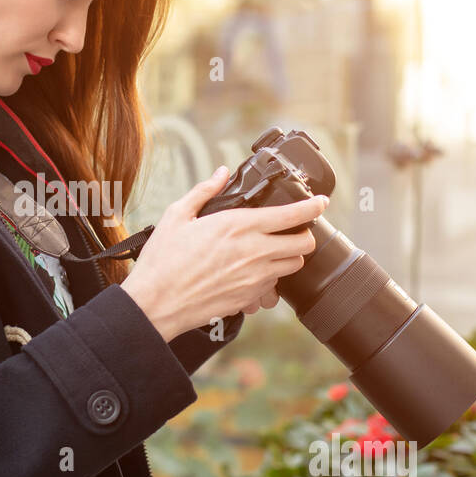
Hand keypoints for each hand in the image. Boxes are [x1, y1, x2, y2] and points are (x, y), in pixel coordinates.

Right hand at [120, 165, 327, 341]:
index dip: (313, 206)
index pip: (292, 215)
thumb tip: (220, 173)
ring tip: (271, 251)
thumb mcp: (177, 216)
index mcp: (238, 226)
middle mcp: (253, 252)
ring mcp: (254, 279)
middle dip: (303, 235)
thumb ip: (204, 191)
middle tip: (292, 230)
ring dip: (288, 257)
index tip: (320, 202)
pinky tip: (251, 273)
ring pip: (293, 267)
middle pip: (303, 244)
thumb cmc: (162, 260)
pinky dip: (270, 278)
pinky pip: (274, 288)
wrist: (155, 303)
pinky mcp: (249, 299)